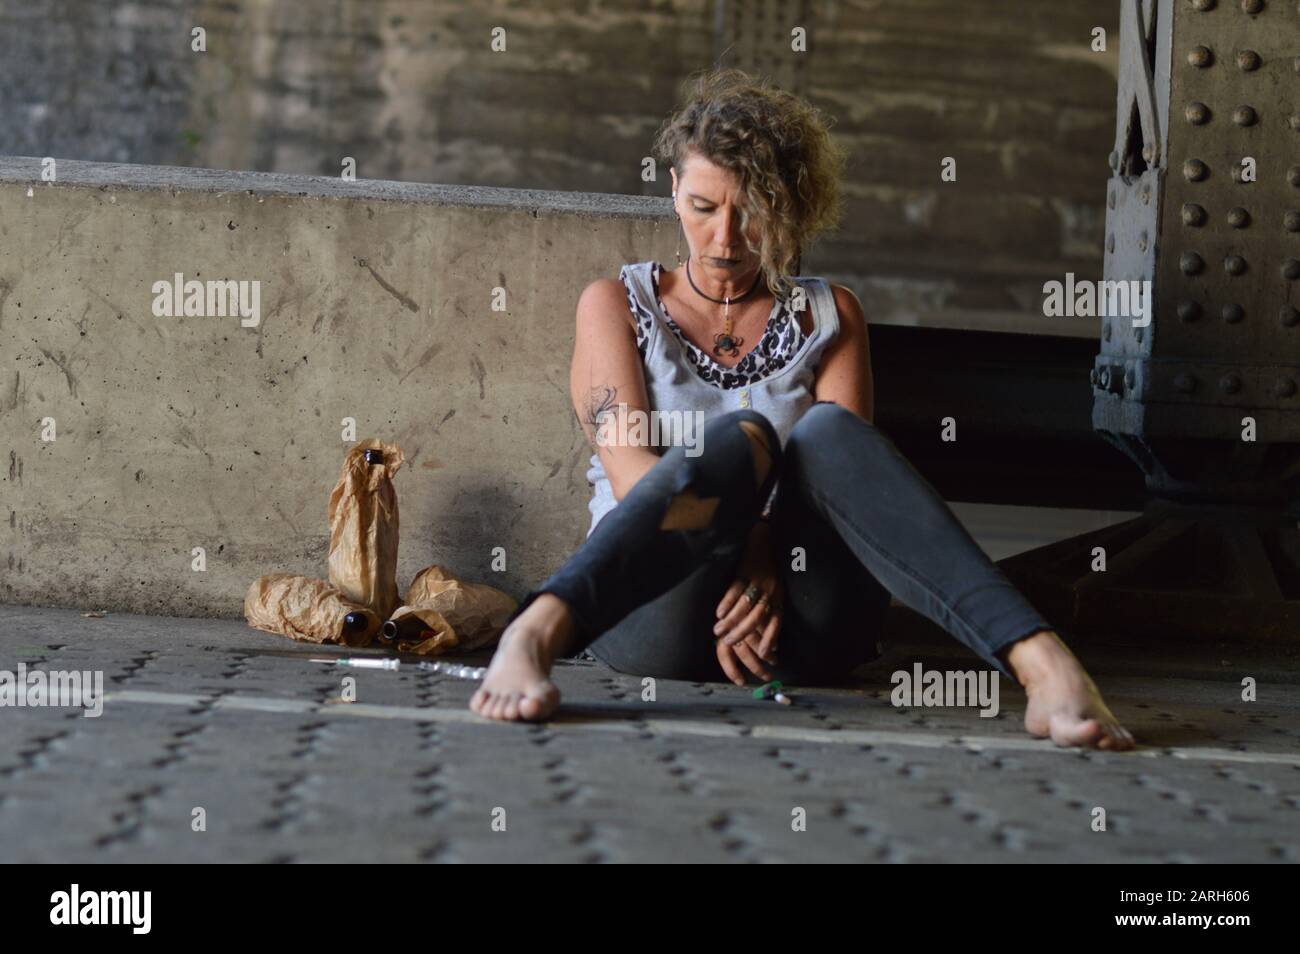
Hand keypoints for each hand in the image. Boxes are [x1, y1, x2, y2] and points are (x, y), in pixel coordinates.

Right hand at [712, 522, 782, 685]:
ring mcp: (757, 579)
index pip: (776, 621)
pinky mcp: (745, 570)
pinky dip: (726, 602)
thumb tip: (773, 643)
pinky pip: (735, 589)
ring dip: (731, 621)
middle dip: (744, 634)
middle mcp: (770, 590)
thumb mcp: (776, 588)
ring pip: (745, 605)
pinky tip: (718, 612)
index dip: (771, 638)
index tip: (765, 655)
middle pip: (758, 617)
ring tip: (718, 631)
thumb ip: (770, 612)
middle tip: (729, 643)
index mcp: (778, 595)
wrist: (767, 533)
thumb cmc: (769, 564)